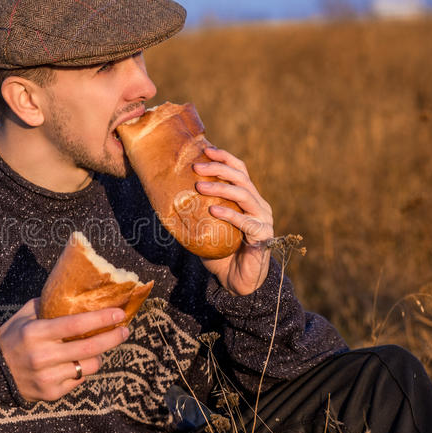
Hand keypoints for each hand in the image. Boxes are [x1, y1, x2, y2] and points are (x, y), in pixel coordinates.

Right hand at [0, 298, 130, 401]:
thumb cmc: (12, 336)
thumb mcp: (25, 315)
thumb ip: (49, 304)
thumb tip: (77, 293)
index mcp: (36, 332)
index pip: (76, 325)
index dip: (101, 319)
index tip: (119, 313)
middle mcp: (42, 356)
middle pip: (90, 347)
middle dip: (113, 338)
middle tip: (125, 330)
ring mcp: (47, 377)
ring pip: (88, 366)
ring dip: (99, 355)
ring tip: (99, 348)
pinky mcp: (51, 393)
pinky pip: (79, 380)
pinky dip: (83, 370)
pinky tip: (78, 362)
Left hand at [193, 146, 273, 295]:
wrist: (238, 282)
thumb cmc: (221, 254)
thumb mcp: (207, 229)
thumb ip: (197, 213)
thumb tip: (168, 199)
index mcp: (248, 198)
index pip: (239, 170)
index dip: (224, 158)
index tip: (205, 150)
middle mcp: (258, 205)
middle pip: (241, 177)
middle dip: (218, 168)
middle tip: (196, 167)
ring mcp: (263, 219)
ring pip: (244, 194)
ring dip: (220, 187)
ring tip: (199, 186)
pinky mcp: (263, 236)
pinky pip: (246, 221)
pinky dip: (229, 214)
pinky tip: (213, 210)